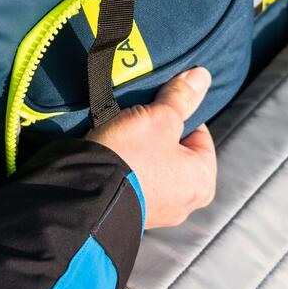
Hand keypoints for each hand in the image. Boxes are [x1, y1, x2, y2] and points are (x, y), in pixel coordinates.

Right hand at [88, 67, 216, 228]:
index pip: (199, 134)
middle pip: (175, 151)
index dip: (178, 114)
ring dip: (140, 150)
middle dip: (158, 133)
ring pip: (153, 166)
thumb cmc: (132, 156)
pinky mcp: (130, 212)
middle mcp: (184, 203)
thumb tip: (202, 76)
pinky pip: (134, 181)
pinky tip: (113, 154)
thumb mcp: (160, 117)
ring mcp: (156, 212)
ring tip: (123, 135)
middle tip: (139, 119)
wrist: (84, 192)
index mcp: (202, 181)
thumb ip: (182, 97)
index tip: (159, 106)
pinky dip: (126, 167)